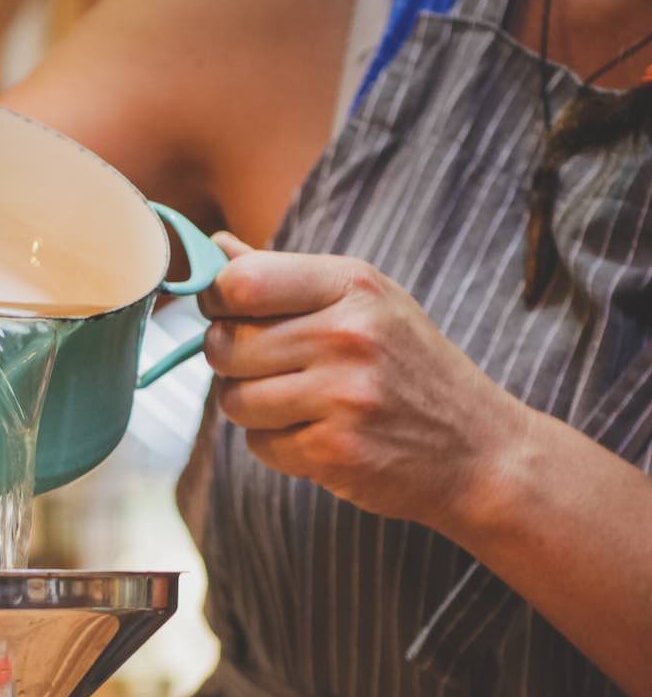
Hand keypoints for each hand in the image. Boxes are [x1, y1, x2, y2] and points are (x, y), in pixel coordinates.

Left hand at [198, 234, 532, 533]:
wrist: (481, 450)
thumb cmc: (411, 370)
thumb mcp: (365, 304)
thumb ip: (286, 278)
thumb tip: (214, 246)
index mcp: (354, 285)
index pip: (241, 282)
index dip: (217, 301)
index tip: (228, 314)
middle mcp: (349, 334)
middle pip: (225, 345)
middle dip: (233, 363)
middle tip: (275, 370)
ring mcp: (343, 395)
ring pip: (233, 399)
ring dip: (254, 408)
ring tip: (303, 404)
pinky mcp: (335, 450)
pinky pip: (258, 445)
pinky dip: (277, 446)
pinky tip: (319, 435)